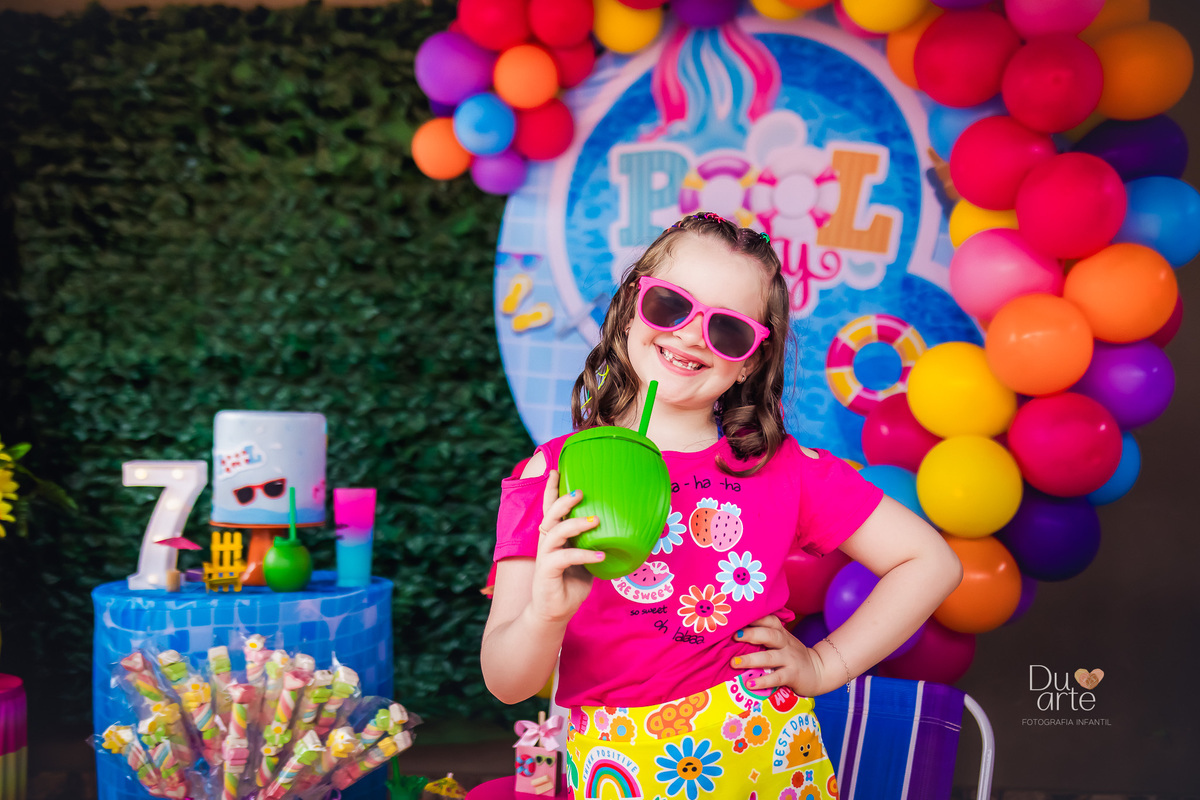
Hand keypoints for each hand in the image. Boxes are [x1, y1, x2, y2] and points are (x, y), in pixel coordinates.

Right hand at [529, 469, 604, 624]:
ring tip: (596, 521)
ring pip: (555, 531)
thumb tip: (620, 532)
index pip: (550, 509)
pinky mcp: (546, 571)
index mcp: (554, 537)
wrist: (553, 612)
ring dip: (575, 523)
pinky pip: (564, 557)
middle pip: (550, 514)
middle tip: (581, 492)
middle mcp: (547, 542)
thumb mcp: (585, 561)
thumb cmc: (570, 584)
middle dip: (563, 500)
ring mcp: (545, 556)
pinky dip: (583, 555)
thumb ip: (594, 545)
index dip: (551, 490)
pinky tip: (600, 557)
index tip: (556, 470)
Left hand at [731, 615, 829, 697]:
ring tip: (734, 663)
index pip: (769, 619)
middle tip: (734, 636)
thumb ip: (764, 635)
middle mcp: (785, 643)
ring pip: (770, 657)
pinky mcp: (793, 675)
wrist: (818, 671)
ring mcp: (790, 659)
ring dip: (751, 660)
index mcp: (781, 632)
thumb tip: (734, 632)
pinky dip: (763, 681)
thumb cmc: (791, 655)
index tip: (737, 617)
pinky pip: (776, 677)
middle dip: (751, 634)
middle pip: (769, 635)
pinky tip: (750, 684)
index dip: (754, 617)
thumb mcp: (782, 641)